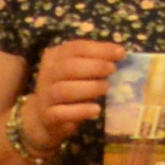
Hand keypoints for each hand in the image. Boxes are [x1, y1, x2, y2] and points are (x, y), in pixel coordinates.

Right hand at [25, 38, 127, 157]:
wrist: (45, 117)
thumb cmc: (70, 88)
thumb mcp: (79, 71)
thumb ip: (95, 61)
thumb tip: (120, 53)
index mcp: (55, 57)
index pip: (75, 48)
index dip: (99, 49)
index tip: (120, 52)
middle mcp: (47, 74)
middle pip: (68, 67)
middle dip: (94, 67)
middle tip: (112, 70)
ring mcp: (46, 96)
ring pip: (64, 90)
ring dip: (89, 88)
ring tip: (106, 87)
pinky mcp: (48, 116)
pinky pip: (62, 113)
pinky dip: (80, 111)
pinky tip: (96, 109)